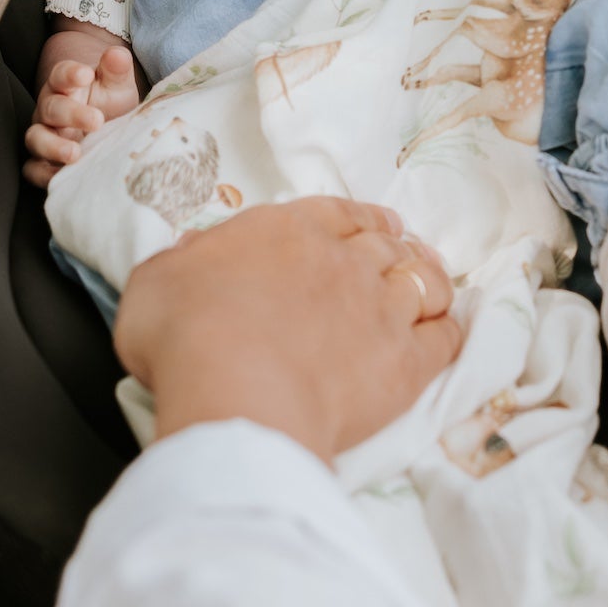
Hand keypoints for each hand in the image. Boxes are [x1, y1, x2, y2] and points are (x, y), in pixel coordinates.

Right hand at [25, 47, 140, 188]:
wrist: (106, 127)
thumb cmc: (109, 103)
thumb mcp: (117, 85)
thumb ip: (117, 69)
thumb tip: (117, 54)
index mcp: (64, 85)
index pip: (60, 74)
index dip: (70, 74)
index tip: (86, 75)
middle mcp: (49, 108)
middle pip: (51, 108)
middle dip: (71, 114)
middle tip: (97, 121)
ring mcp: (44, 135)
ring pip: (36, 138)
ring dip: (53, 146)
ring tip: (75, 154)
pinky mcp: (43, 161)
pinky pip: (32, 169)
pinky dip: (43, 174)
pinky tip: (62, 177)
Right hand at [115, 198, 460, 463]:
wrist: (236, 394)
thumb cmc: (185, 334)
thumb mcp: (159, 279)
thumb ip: (186, 262)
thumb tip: (196, 258)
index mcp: (287, 230)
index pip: (338, 212)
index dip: (360, 218)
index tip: (376, 224)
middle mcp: (343, 260)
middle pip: (385, 244)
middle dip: (396, 247)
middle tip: (404, 255)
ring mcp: (380, 309)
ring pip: (424, 282)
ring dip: (429, 282)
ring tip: (432, 290)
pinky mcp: (405, 364)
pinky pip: (444, 338)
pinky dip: (448, 331)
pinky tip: (445, 334)